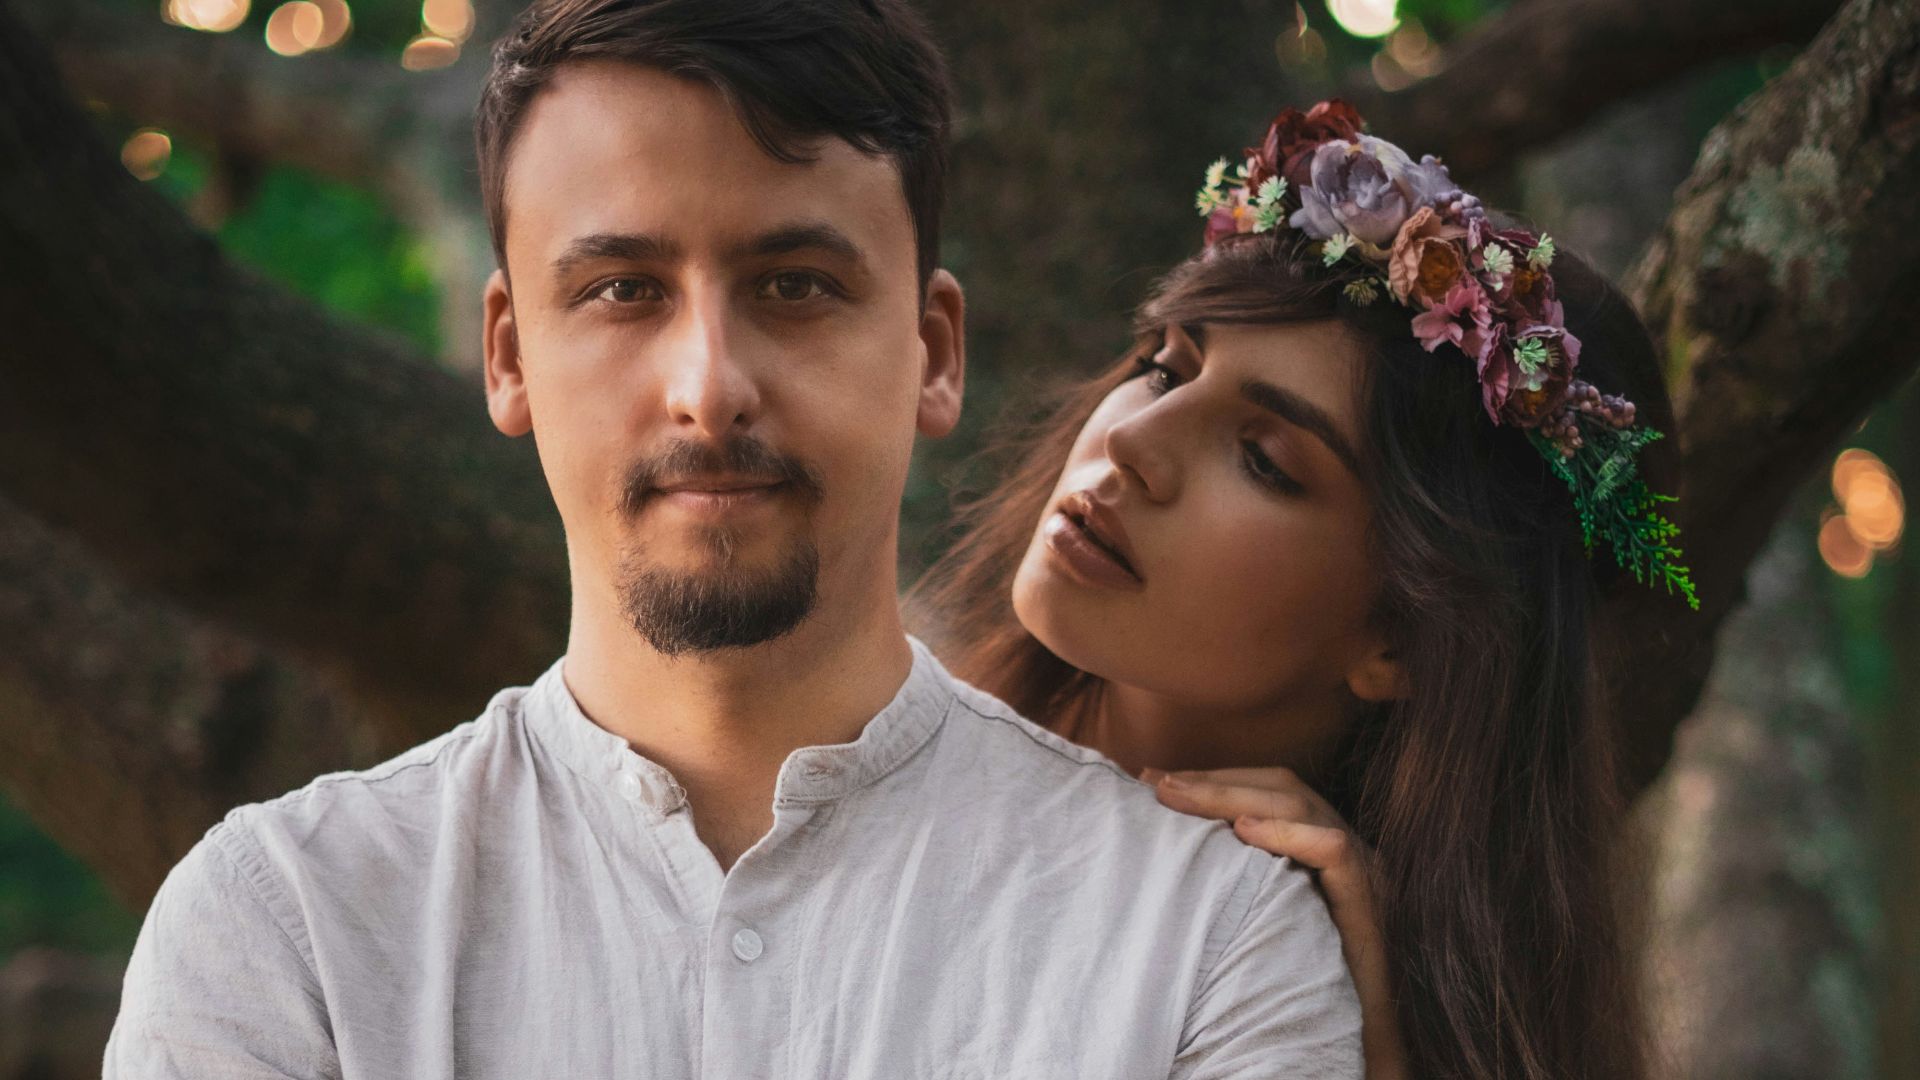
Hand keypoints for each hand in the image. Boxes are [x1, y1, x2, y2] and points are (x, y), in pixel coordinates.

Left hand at [1140, 767, 1409, 1079]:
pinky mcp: (1368, 901)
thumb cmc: (1300, 980)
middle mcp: (1344, 848)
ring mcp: (1362, 870)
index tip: (1152, 781)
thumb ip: (1233, 879)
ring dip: (1233, 797)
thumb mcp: (1259, 916)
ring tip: (1180, 796)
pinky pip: (1333, 851)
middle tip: (1155, 784)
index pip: (1267, 790)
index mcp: (1318, 845)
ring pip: (1302, 807)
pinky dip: (1287, 834)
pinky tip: (1242, 832)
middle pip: (1281, 787)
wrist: (1360, 1037)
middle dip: (1213, 781)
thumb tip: (1168, 851)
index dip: (1212, 780)